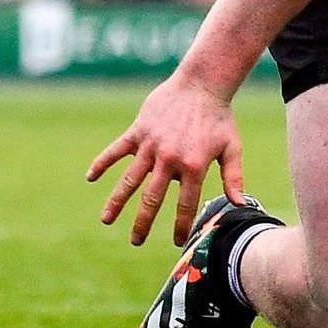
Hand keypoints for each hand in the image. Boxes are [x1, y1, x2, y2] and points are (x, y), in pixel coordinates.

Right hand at [89, 75, 249, 246]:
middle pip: (153, 199)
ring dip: (116, 201)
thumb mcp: (232, 147)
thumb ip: (234, 176)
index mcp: (194, 166)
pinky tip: (90, 178)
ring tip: (105, 220)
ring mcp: (151, 146)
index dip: (180, 225)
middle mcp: (170, 160)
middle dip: (143, 223)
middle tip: (135, 242)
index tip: (175, 241)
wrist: (202, 84)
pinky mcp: (138, 132)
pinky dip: (102, 163)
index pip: (186, 204)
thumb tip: (237, 203)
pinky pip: (116, 151)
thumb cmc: (219, 118)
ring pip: (130, 180)